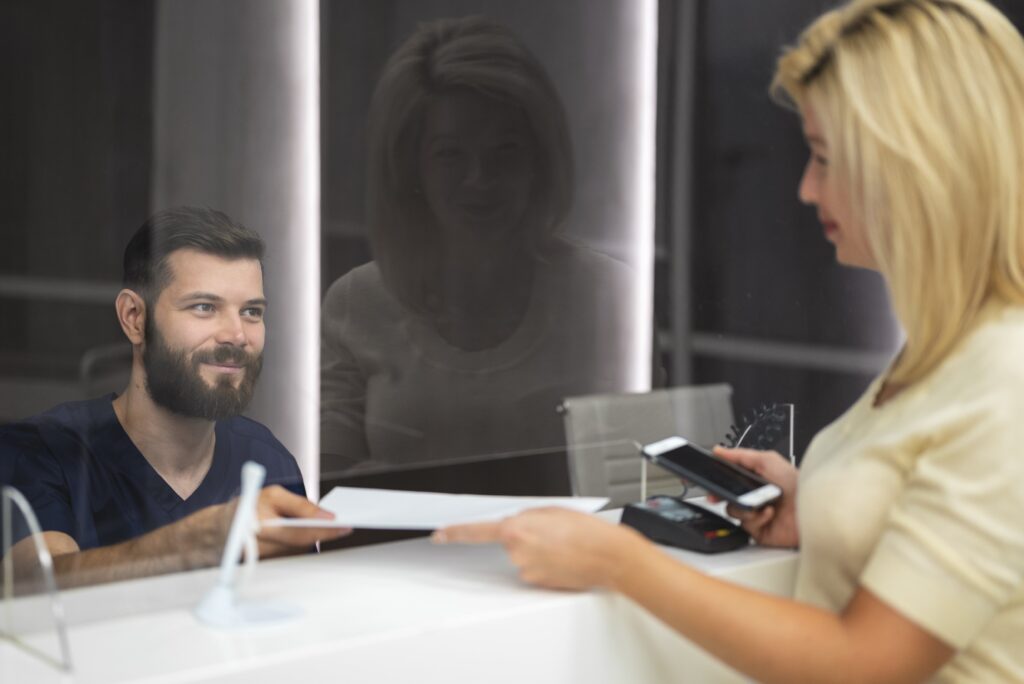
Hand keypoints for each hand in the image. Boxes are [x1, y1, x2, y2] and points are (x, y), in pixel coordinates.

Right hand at [234, 485, 350, 557]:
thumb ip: (300, 505)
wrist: (222, 528)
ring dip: (315, 538)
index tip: (345, 527)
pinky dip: (305, 542)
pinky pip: (294, 553)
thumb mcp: (273, 495)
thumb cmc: (248, 507)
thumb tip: (326, 515)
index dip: (324, 531)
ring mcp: (266, 559)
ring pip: (300, 550)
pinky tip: (314, 532)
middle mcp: (263, 547)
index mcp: (261, 526)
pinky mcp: (271, 563)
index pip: (300, 534)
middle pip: (303, 545)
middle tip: (344, 525)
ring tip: (330, 526)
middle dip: (324, 534)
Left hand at [433, 508, 648, 590]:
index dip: (454, 533)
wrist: (608, 555)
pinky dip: (546, 562)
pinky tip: (563, 557)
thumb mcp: (551, 509)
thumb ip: (526, 515)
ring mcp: (526, 570)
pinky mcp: (537, 583)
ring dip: (537, 549)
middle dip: (524, 536)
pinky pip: (534, 568)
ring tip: (562, 544)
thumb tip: (518, 522)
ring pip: (523, 556)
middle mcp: (517, 552)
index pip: (475, 531)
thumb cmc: (585, 530)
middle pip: (508, 541)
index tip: (440, 534)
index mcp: (516, 529)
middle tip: (550, 532)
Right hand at [709, 447, 798, 547]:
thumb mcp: (767, 460)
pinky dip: (756, 517)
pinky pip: (745, 524)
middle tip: (716, 493)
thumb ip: (741, 455)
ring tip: (760, 503)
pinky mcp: (759, 530)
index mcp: (755, 478)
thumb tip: (719, 451)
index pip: (730, 476)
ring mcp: (756, 513)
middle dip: (720, 493)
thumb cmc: (797, 483)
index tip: (709, 474)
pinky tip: (769, 513)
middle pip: (726, 494)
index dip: (718, 475)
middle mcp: (754, 495)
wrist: (812, 508)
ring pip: (732, 510)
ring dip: (744, 506)